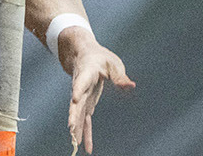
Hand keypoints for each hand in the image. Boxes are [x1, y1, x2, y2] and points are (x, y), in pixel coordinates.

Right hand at [59, 30, 134, 153]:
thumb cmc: (100, 58)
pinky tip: (85, 146)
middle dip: (74, 116)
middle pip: (76, 103)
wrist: (84, 56)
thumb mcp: (113, 63)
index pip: (81, 82)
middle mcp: (80, 88)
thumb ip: (120, 76)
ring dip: (77, 129)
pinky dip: (85, 133)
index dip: (78, 90)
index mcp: (87, 73)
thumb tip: (131, 86)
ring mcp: (82, 98)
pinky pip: (84, 121)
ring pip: (78, 115)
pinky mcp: (86, 105)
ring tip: (75, 143)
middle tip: (71, 128)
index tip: (75, 98)